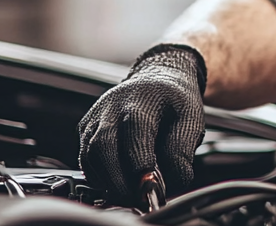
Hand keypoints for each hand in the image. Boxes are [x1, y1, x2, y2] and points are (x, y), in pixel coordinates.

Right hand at [78, 44, 206, 203]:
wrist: (159, 78)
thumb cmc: (175, 100)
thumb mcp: (190, 119)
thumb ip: (181, 151)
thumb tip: (170, 182)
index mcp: (142, 100)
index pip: (134, 134)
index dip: (140, 165)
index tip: (151, 187)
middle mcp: (112, 106)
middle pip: (102, 147)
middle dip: (118, 180)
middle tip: (137, 197)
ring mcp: (96, 116)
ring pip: (89, 155)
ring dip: (107, 180)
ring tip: (129, 192)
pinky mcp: (86, 127)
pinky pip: (85, 157)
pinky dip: (99, 175)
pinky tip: (117, 181)